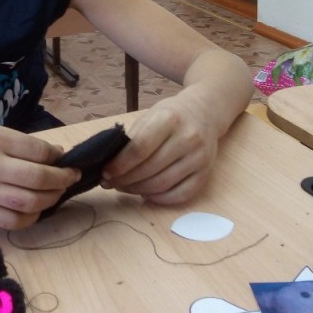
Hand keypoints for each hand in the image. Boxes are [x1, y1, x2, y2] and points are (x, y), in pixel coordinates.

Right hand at [0, 126, 78, 228]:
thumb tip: (56, 156)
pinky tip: (36, 208)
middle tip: (70, 177)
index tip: (65, 160)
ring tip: (56, 192)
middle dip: (62, 180)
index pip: (38, 151)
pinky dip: (32, 217)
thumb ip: (22, 144)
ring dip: (51, 199)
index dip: (58, 158)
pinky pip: (14, 221)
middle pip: (38, 179)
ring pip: (30, 203)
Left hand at [100, 98, 217, 204]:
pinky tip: (146, 194)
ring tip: (124, 188)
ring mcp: (199, 158)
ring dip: (138, 190)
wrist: (205, 113)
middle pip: (149, 169)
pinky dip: (160, 199)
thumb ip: (133, 138)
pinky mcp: (206, 174)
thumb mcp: (150, 116)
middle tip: (111, 183)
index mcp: (169, 119)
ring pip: (162, 184)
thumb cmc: (171, 115)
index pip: (140, 148)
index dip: (119, 165)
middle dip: (125, 180)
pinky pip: (180, 195)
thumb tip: (112, 166)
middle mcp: (187, 138)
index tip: (106, 173)